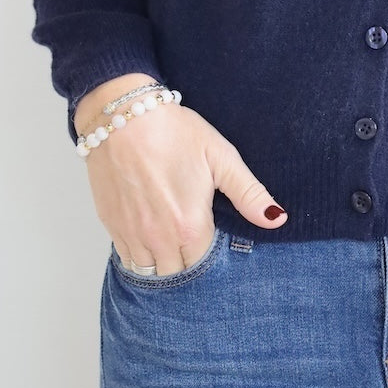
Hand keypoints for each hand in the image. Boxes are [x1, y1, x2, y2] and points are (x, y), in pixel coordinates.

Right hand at [76, 76, 287, 275]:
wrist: (123, 116)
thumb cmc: (174, 133)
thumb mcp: (221, 158)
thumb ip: (249, 194)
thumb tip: (276, 219)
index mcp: (189, 226)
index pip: (206, 264)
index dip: (212, 251)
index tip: (213, 234)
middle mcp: (159, 238)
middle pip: (178, 272)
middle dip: (188, 260)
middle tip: (194, 235)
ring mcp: (131, 234)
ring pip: (150, 271)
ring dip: (163, 262)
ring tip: (172, 238)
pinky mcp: (110, 225)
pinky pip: (127, 259)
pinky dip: (140, 255)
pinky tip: (149, 234)